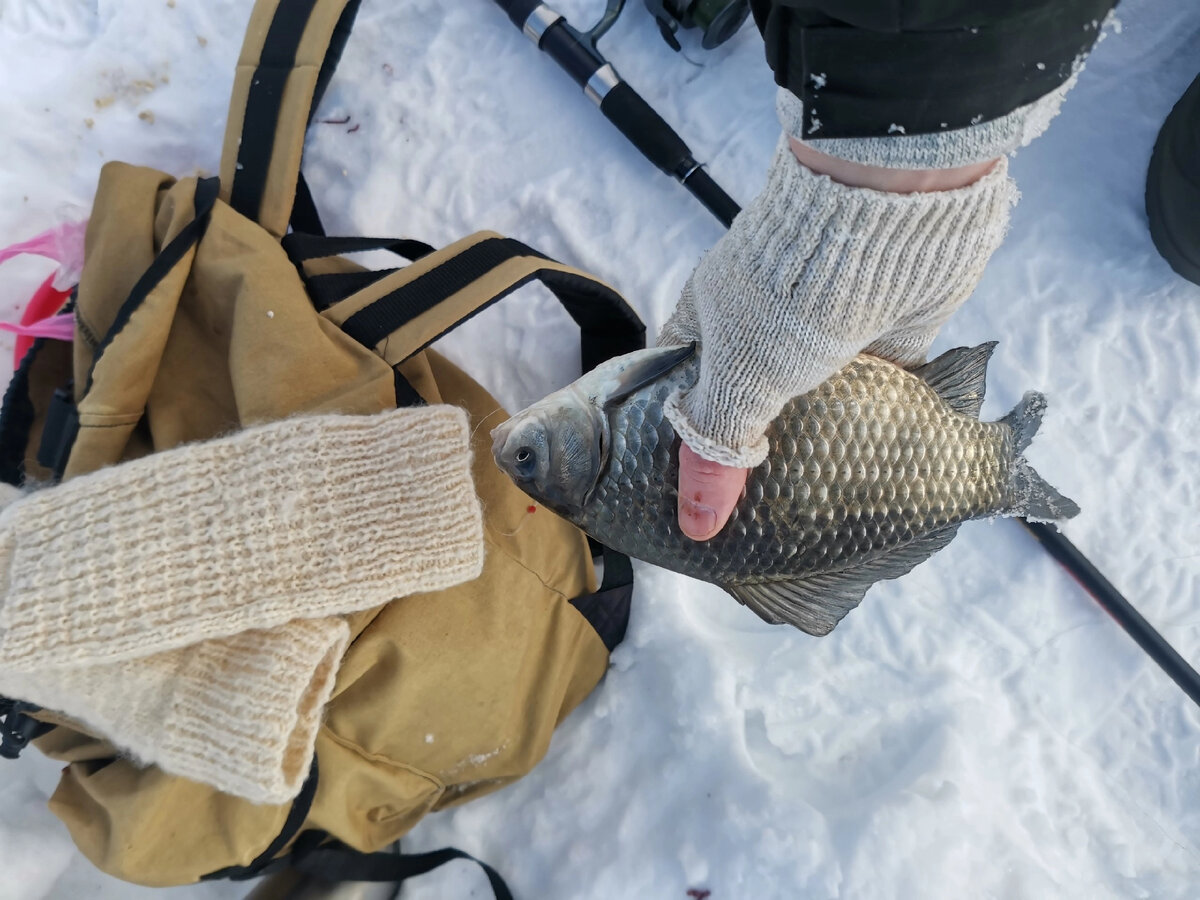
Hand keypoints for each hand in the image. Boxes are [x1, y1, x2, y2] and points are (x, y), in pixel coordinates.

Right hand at [665, 137, 1012, 540]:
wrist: (893, 214)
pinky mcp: (886, 338)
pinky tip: (873, 477)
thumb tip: (694, 524)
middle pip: (754, 402)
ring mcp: (829, 331)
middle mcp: (769, 326)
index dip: (681, 435)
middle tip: (753, 519)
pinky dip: (877, 430)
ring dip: (820, 446)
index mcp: (715, 321)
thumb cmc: (792, 289)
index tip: (688, 491)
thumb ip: (717, 449)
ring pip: (817, 404)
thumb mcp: (740, 381)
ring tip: (811, 514)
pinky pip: (878, 396)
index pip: (682, 385)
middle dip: (757, 454)